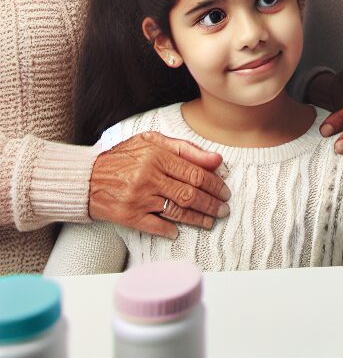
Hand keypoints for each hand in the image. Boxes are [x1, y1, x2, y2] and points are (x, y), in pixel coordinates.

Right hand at [89, 132, 229, 239]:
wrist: (86, 178)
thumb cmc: (124, 157)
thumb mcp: (153, 141)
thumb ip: (186, 149)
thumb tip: (217, 160)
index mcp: (158, 156)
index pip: (196, 173)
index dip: (215, 184)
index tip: (225, 191)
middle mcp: (150, 177)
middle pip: (190, 194)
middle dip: (212, 204)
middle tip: (224, 209)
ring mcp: (139, 198)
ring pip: (177, 211)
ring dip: (198, 218)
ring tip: (211, 221)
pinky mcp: (128, 216)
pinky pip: (155, 226)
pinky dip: (170, 230)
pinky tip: (179, 231)